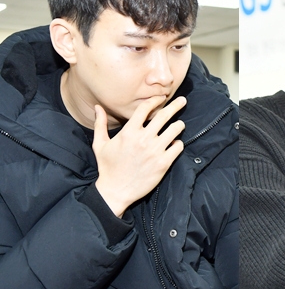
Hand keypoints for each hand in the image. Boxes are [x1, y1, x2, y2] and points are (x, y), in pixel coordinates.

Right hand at [93, 96, 185, 216]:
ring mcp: (155, 151)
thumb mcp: (100, 144)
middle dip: (175, 105)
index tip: (161, 98)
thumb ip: (100, 124)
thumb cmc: (107, 167)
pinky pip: (178, 147)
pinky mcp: (163, 163)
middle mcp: (143, 139)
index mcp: (129, 132)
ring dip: (179, 125)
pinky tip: (175, 143)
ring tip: (180, 124)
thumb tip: (98, 107)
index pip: (145, 108)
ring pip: (175, 130)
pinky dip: (178, 143)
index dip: (155, 100)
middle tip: (183, 100)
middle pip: (164, 116)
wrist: (116, 191)